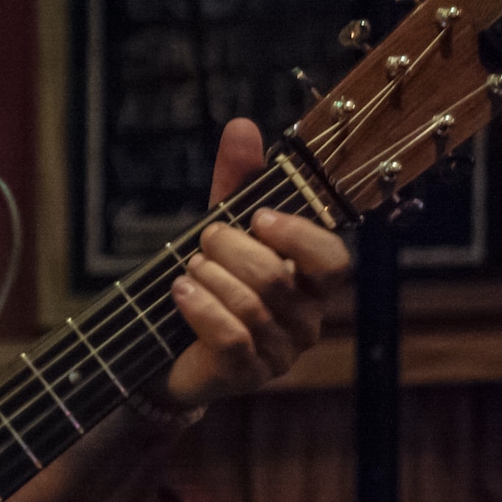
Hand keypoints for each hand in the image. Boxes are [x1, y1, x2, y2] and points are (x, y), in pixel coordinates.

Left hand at [161, 118, 349, 407]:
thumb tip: (243, 125)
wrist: (167, 346)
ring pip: (251, 305)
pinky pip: (232, 337)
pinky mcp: (247, 375)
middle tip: (203, 240)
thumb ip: (236, 180)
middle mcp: (305, 320)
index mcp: (309, 282)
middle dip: (231, 249)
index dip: (299, 236)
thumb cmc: (210, 282)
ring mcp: (279, 352)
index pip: (333, 261)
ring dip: (209, 277)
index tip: (259, 217)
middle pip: (278, 278)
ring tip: (188, 268)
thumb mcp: (222, 227)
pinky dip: (201, 307)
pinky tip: (180, 291)